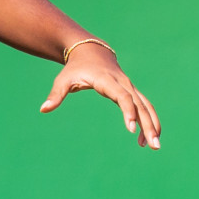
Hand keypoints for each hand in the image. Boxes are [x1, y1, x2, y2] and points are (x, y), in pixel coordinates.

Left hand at [40, 45, 160, 148]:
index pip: (123, 96)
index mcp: (108, 80)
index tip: (131, 129)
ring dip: (153, 125)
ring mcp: (130, 87)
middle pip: (140, 104)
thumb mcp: (64, 79)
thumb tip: (43, 109)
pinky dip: (149, 120)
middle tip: (153, 145)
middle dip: (148, 124)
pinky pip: (145, 107)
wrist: (91, 52)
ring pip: (146, 106)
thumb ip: (56, 94)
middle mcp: (123, 83)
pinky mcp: (132, 92)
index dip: (128, 111)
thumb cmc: (76, 67)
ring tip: (154, 146)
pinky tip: (147, 138)